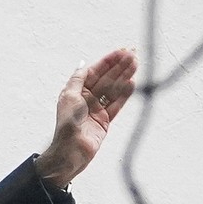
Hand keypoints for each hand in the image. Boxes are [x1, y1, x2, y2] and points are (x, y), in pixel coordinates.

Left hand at [35, 48, 138, 190]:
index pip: (95, 72)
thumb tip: (82, 64)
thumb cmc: (66, 125)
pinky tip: (132, 83)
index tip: (121, 52)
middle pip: (107, 78)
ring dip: (125, 76)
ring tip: (136, 64)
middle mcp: (87, 99)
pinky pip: (117, 104)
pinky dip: (125, 94)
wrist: (70, 151)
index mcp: (76, 91)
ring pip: (114, 89)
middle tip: (133, 55)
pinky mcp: (105, 120)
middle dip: (120, 66)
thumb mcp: (68, 97)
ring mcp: (97, 109)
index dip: (108, 61)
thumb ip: (78, 79)